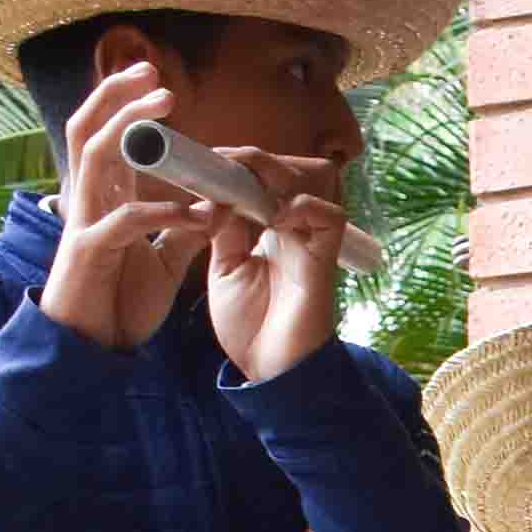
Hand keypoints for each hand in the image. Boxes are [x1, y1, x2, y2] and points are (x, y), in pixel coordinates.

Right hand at [38, 64, 206, 350]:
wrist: (91, 350)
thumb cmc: (119, 302)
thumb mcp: (161, 262)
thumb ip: (182, 232)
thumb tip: (214, 206)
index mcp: (103, 199)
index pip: (106, 136)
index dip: (125, 104)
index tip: (159, 83)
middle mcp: (87, 201)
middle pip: (90, 128)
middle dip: (118, 95)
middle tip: (154, 72)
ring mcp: (82, 223)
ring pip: (95, 156)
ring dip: (131, 128)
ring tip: (166, 108)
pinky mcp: (87, 253)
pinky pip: (123, 220)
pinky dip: (160, 212)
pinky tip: (194, 215)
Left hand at [199, 148, 351, 386]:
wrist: (271, 372)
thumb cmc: (251, 327)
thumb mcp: (224, 268)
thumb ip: (224, 229)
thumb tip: (216, 194)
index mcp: (267, 229)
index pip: (259, 180)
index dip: (236, 164)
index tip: (203, 162)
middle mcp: (293, 228)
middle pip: (287, 171)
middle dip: (253, 159)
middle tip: (220, 162)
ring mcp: (310, 241)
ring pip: (311, 182)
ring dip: (275, 172)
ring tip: (241, 178)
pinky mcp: (325, 260)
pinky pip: (328, 216)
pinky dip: (300, 208)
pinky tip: (272, 218)